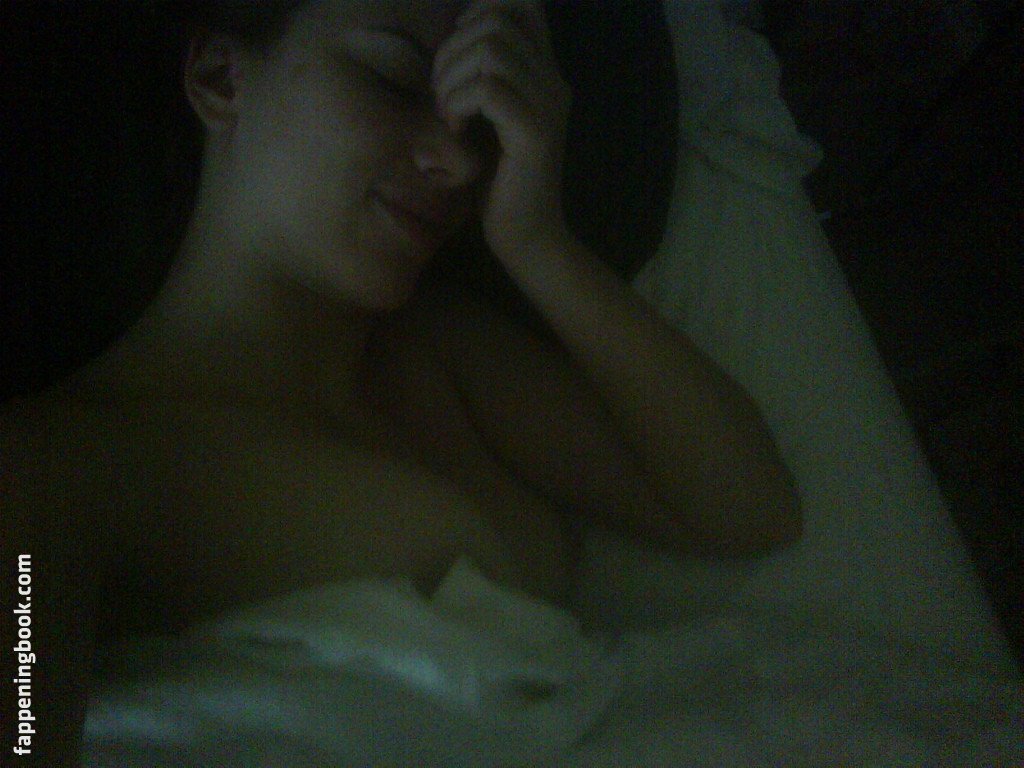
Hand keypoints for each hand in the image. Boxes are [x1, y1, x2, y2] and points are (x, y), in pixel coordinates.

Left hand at [432, 0, 572, 266]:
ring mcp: (548, 106)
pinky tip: (455, 130)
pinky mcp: (535, 134)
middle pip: (496, 20)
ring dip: (451, 77)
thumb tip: (449, 42)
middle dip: (452, 50)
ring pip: (490, 50)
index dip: (478, 11)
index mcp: (544, 73)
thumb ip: (480, 79)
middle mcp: (553, 81)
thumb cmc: (498, 184)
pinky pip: (488, 89)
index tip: (455, 57)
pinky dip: (458, 103)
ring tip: (446, 112)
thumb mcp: (486, 120)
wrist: (528, 239)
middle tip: (442, 94)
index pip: (521, 3)